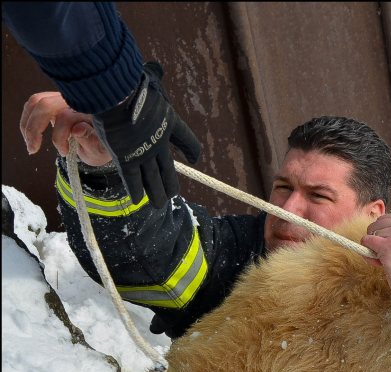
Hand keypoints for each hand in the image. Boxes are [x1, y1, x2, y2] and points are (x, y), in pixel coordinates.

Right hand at [20, 92, 111, 165]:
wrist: (106, 140)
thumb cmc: (103, 146)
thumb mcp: (102, 149)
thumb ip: (91, 140)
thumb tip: (77, 129)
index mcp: (90, 111)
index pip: (66, 117)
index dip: (59, 137)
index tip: (64, 152)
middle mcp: (76, 101)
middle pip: (46, 104)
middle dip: (34, 128)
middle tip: (33, 149)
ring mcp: (64, 99)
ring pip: (36, 101)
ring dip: (27, 124)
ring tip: (31, 144)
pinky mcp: (55, 101)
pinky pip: (35, 104)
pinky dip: (28, 119)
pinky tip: (31, 135)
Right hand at [92, 61, 201, 208]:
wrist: (117, 93)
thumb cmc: (132, 84)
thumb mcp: (149, 80)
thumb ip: (154, 78)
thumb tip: (155, 68)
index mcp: (170, 123)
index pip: (186, 140)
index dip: (191, 150)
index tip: (195, 159)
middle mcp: (160, 142)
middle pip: (168, 168)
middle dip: (170, 184)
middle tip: (172, 195)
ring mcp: (144, 152)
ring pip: (152, 178)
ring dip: (156, 193)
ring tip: (160, 205)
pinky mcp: (126, 158)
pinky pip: (132, 178)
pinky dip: (136, 190)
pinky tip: (139, 201)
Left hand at [361, 194, 390, 306]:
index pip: (386, 219)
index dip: (386, 235)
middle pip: (376, 224)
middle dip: (378, 239)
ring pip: (370, 233)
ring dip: (373, 249)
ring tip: (389, 261)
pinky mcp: (388, 247)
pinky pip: (366, 242)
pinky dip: (368, 254)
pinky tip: (381, 263)